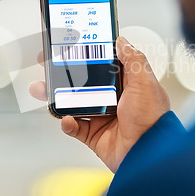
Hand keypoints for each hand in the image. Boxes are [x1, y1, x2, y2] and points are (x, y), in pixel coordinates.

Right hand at [29, 37, 169, 172]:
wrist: (148, 154)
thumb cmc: (152, 119)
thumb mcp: (146, 83)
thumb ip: (133, 60)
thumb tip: (121, 41)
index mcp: (125, 84)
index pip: (102, 63)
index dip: (86, 54)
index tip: (71, 45)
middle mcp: (112, 99)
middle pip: (82, 82)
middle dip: (63, 73)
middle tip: (48, 64)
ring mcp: (101, 117)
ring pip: (72, 103)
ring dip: (56, 96)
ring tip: (43, 89)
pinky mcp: (93, 134)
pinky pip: (74, 126)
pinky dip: (67, 122)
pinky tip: (66, 118)